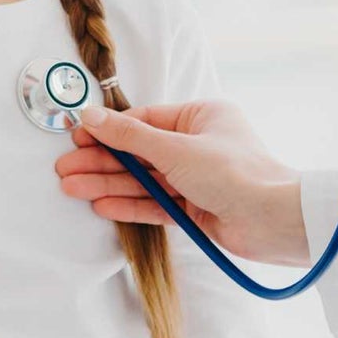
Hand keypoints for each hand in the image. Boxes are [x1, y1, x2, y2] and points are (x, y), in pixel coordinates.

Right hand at [54, 100, 310, 266]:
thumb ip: (130, 137)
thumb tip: (91, 116)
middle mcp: (199, 144)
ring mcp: (197, 178)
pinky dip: (129, 204)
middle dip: (102, 160)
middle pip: (140, 151)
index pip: (145, 120)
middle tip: (64, 167)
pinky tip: (100, 204)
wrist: (272, 221)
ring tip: (71, 187)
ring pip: (144, 179)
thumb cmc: (234, 172)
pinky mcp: (197, 208)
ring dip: (109, 183)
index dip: (109, 129)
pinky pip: (156, 203)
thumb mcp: (176, 148)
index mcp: (201, 116)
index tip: (76, 134)